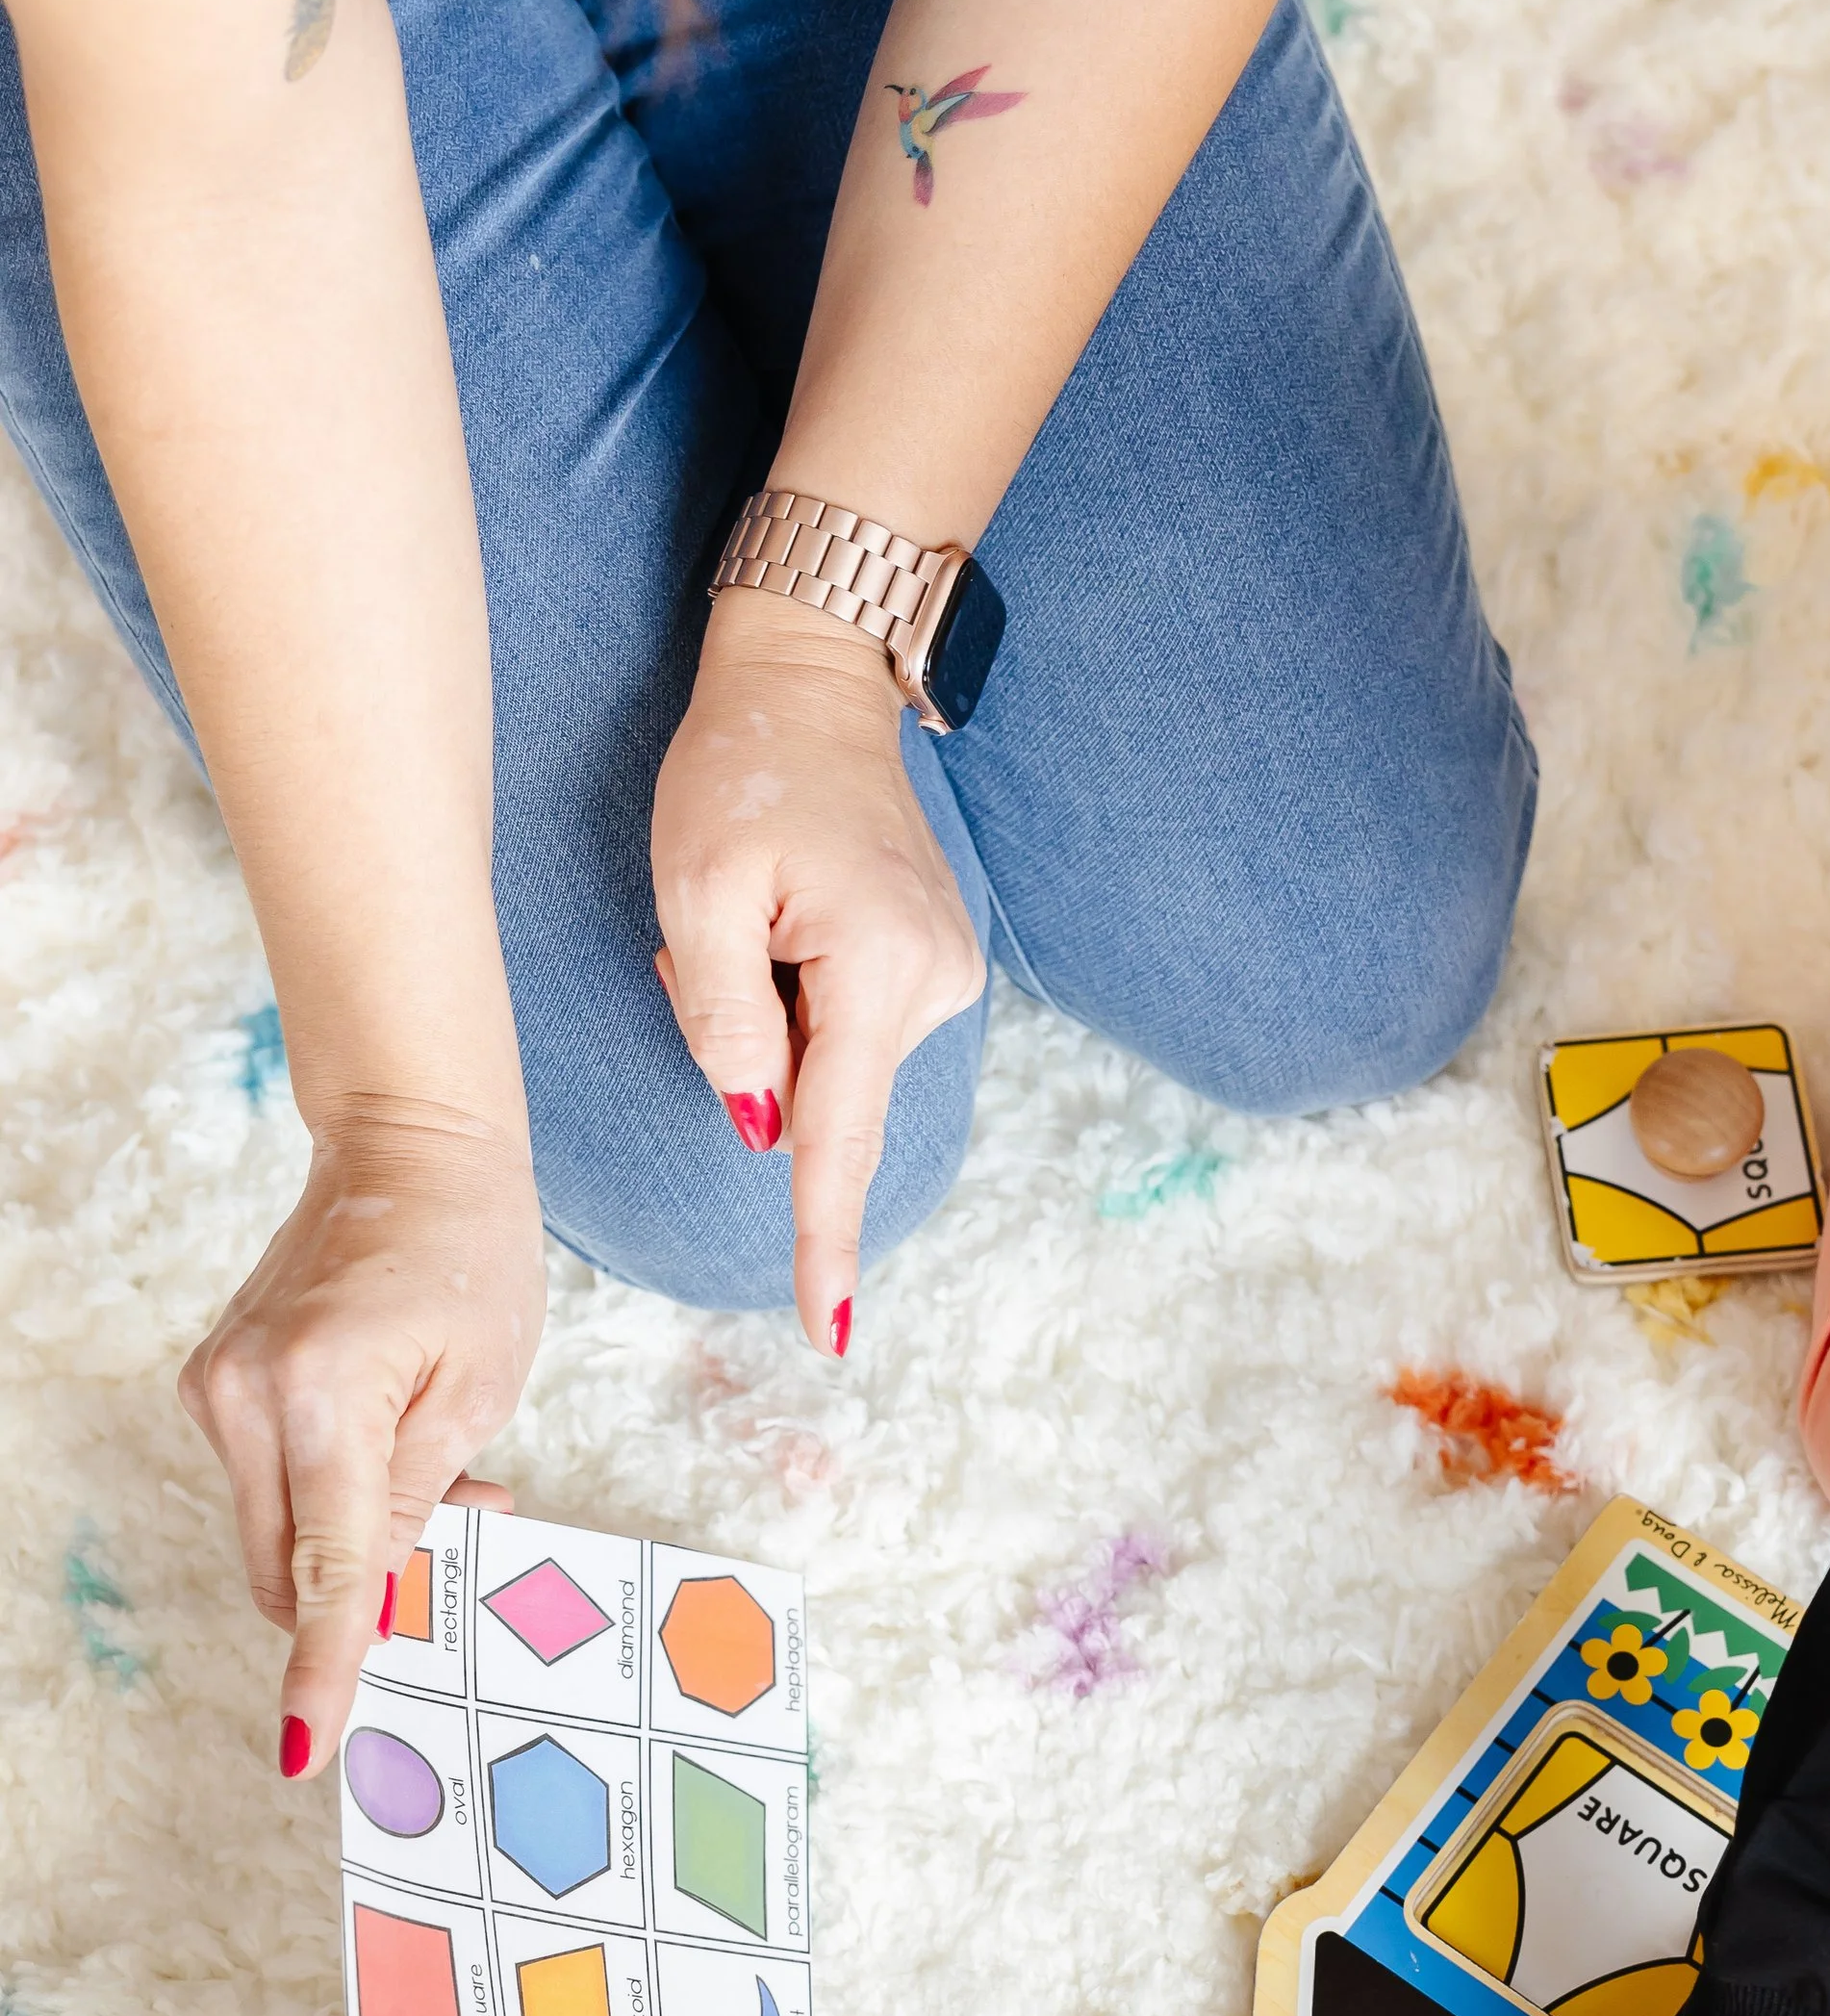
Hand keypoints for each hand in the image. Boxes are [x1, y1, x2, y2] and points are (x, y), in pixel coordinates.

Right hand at [178, 1102, 544, 1773]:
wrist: (408, 1147)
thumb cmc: (469, 1254)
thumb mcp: (479, 1386)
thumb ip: (421, 1497)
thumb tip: (373, 1590)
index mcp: (321, 1397)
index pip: (325, 1568)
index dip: (322, 1667)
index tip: (305, 1750)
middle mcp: (243, 1398)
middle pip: (288, 1570)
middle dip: (363, 1594)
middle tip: (474, 1522)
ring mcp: (218, 1389)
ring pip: (278, 1535)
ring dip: (354, 1541)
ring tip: (451, 1470)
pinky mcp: (218, 1383)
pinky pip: (272, 1487)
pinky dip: (330, 1497)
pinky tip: (397, 1446)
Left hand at [651, 597, 985, 1355]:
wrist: (814, 686)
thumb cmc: (742, 773)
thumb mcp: (698, 887)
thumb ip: (721, 1015)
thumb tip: (757, 1123)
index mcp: (877, 969)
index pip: (836, 1137)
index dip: (823, 1238)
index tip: (826, 1329)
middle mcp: (935, 985)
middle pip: (819, 1093)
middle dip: (749, 1048)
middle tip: (709, 937)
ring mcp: (946, 976)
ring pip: (829, 1061)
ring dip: (770, 1014)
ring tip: (754, 912)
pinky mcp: (936, 966)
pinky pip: (847, 1027)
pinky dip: (798, 996)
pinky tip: (787, 920)